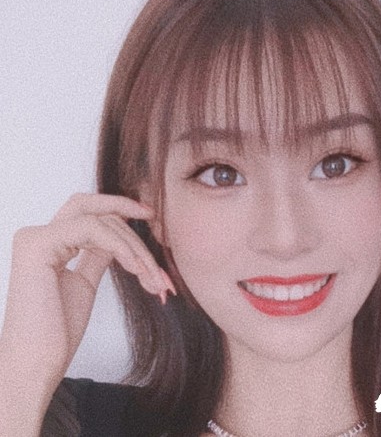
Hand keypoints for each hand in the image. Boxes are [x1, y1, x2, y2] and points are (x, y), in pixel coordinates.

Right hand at [0, 193, 174, 392]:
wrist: (37, 366)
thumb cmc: (57, 332)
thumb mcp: (84, 283)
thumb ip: (96, 256)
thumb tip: (118, 239)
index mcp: (48, 244)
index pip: (87, 213)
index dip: (118, 209)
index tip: (149, 215)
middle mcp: (38, 236)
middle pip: (91, 206)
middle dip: (125, 208)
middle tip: (153, 215)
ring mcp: (35, 238)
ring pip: (99, 220)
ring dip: (133, 245)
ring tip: (151, 274)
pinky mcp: (37, 245)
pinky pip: (92, 230)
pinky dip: (120, 246)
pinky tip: (136, 267)